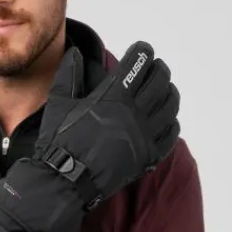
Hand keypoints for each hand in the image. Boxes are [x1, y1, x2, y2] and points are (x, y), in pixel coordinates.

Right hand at [0, 42, 179, 231]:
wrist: (65, 180)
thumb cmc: (59, 142)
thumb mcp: (59, 102)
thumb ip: (70, 74)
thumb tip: (76, 53)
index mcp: (113, 97)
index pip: (138, 64)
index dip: (143, 52)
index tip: (142, 50)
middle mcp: (133, 113)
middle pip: (160, 80)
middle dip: (159, 69)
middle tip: (155, 67)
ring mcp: (144, 136)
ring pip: (170, 105)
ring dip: (169, 92)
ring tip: (165, 89)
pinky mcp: (148, 156)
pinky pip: (171, 134)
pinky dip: (172, 122)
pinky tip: (167, 118)